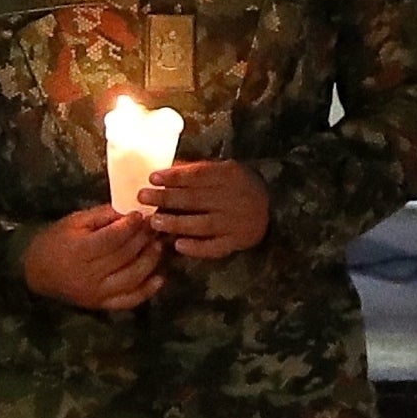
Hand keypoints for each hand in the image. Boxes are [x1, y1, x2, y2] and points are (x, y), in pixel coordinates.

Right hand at [20, 206, 166, 312]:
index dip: (131, 225)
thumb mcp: (75, 222)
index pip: (113, 238)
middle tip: (156, 226)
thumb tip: (132, 210)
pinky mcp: (102, 304)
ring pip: (133, 277)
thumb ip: (103, 216)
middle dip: (144, 239)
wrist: (36, 272)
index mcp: (79, 251)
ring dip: (151, 260)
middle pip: (125, 256)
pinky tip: (160, 276)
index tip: (142, 214)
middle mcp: (89, 275)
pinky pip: (130, 300)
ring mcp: (97, 293)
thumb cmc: (54, 241)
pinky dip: (147, 290)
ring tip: (159, 245)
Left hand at [143, 153, 271, 261]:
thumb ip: (197, 171)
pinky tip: (178, 245)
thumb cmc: (238, 186)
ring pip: (203, 224)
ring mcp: (236, 222)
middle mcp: (234, 198)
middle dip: (166, 198)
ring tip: (154, 222)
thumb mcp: (223, 170)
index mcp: (231, 175)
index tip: (152, 177)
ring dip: (176, 223)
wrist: (273, 207)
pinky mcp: (237, 242)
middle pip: (196, 199)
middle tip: (143, 197)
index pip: (199, 175)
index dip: (174, 177)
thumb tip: (165, 170)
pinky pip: (215, 247)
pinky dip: (197, 247)